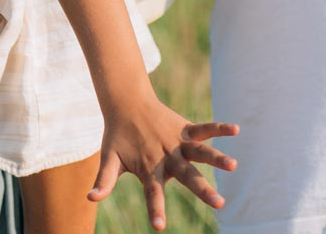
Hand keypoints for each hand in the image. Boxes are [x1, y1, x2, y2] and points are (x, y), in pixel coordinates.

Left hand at [88, 92, 239, 230]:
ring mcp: (177, 141)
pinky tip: (236, 129)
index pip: (152, 192)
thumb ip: (104, 180)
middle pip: (186, 175)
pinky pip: (204, 128)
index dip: (155, 209)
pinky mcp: (185, 128)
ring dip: (216, 157)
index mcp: (149, 167)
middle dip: (203, 189)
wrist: (125, 103)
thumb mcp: (109, 159)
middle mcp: (167, 156)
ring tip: (233, 165)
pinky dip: (219, 128)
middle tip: (219, 204)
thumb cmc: (117, 136)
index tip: (159, 226)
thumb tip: (90, 198)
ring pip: (200, 151)